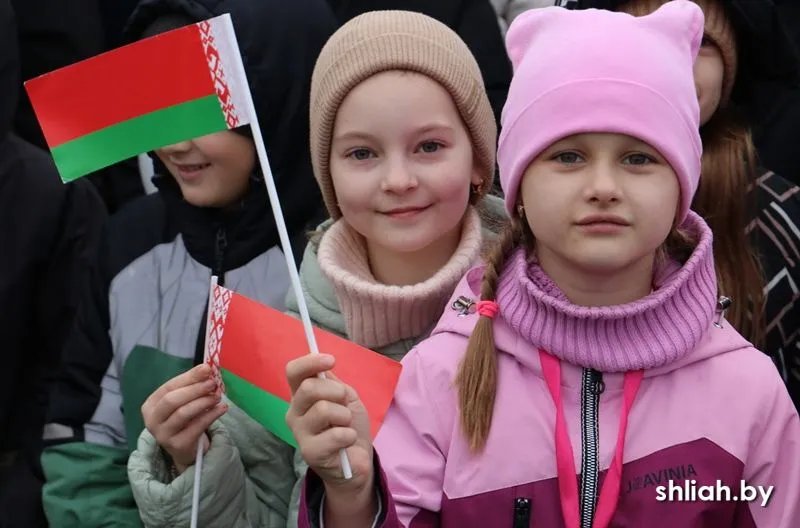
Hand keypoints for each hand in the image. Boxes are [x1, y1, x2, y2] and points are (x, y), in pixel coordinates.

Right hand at [141, 364, 227, 472]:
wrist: (184, 448)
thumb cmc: (184, 419)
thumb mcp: (183, 401)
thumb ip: (191, 386)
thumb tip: (206, 369)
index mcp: (150, 405)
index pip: (168, 387)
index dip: (188, 377)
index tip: (207, 368)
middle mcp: (152, 420)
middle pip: (172, 400)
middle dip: (194, 389)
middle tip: (213, 383)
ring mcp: (163, 434)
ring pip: (183, 413)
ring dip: (203, 402)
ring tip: (218, 396)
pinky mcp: (177, 445)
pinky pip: (196, 427)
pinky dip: (211, 415)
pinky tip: (222, 408)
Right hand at [286, 354, 374, 514]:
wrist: (356, 461)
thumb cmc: (348, 426)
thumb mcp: (345, 398)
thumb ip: (332, 382)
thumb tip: (322, 365)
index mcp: (301, 395)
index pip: (293, 371)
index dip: (310, 362)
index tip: (331, 360)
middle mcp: (294, 412)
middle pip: (308, 388)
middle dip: (335, 391)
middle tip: (344, 403)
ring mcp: (299, 433)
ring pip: (323, 409)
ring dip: (344, 416)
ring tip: (346, 426)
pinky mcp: (309, 452)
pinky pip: (336, 434)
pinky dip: (349, 435)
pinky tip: (347, 442)